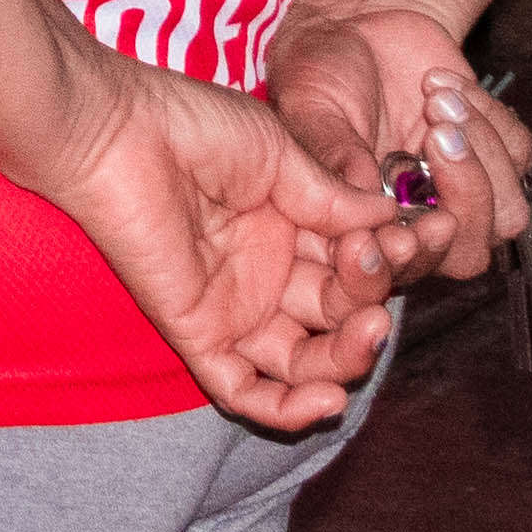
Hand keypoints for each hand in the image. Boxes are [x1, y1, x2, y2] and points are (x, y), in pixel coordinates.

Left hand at [14, 34, 398, 435]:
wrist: (112, 125)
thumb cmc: (189, 123)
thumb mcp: (282, 155)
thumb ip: (334, 199)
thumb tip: (395, 222)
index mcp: (292, 227)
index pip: (359, 268)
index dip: (391, 261)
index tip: (419, 235)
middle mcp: (268, 273)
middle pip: (341, 317)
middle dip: (371, 302)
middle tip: (378, 266)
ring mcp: (234, 307)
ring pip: (306, 362)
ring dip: (347, 359)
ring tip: (369, 328)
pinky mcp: (196, 331)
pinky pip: (246, 391)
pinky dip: (288, 408)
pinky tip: (328, 397)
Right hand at [268, 0, 531, 293]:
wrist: (358, 23)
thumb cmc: (322, 70)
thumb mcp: (309, 105)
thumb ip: (331, 151)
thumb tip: (361, 194)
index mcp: (368, 225)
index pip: (399, 270)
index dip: (409, 258)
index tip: (405, 228)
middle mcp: (420, 221)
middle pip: (468, 254)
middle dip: (463, 199)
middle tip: (435, 135)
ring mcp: (463, 191)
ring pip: (508, 213)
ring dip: (482, 153)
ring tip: (436, 98)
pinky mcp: (496, 154)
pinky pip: (519, 154)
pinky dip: (488, 113)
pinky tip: (440, 82)